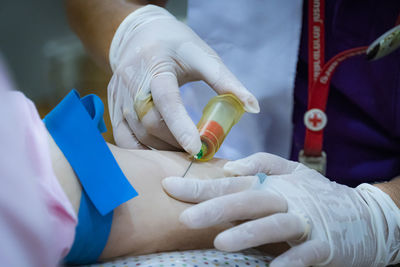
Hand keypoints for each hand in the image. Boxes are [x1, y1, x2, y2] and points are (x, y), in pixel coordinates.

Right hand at [108, 5, 258, 153]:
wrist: (139, 35)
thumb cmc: (176, 45)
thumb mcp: (203, 56)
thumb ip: (226, 82)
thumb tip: (253, 108)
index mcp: (156, 66)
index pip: (167, 99)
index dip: (180, 126)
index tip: (197, 148)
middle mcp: (132, 82)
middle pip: (151, 121)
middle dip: (175, 141)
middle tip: (197, 151)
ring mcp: (119, 95)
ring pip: (137, 132)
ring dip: (160, 147)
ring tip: (181, 152)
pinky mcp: (113, 105)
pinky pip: (121, 136)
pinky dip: (139, 150)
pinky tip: (158, 153)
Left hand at [162, 153, 399, 265]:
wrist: (363, 215)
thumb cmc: (317, 194)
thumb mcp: (292, 171)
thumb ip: (261, 164)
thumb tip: (229, 167)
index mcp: (273, 184)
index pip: (231, 184)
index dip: (201, 186)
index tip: (170, 186)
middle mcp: (286, 200)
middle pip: (248, 201)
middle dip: (216, 208)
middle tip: (185, 218)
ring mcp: (306, 222)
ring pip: (274, 225)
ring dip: (248, 234)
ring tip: (221, 243)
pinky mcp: (325, 245)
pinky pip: (304, 254)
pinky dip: (289, 261)